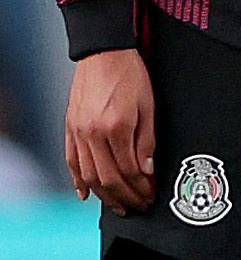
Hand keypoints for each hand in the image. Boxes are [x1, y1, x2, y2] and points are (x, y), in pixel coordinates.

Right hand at [64, 47, 153, 213]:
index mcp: (116, 127)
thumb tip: (147, 171)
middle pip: (107, 178)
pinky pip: (71, 160)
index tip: (151, 196)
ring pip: (87, 175)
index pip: (128, 170)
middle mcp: (92, 133)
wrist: (103, 53)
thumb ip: (147, 141)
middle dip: (125, 197)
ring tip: (119, 206)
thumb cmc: (132, 76)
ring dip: (104, 195)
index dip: (141, 188)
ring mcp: (77, 131)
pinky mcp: (69, 127)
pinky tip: (85, 194)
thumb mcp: (149, 107)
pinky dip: (77, 180)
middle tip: (139, 206)